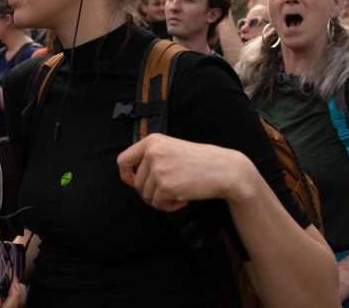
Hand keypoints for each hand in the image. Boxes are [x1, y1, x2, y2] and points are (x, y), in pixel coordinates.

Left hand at [116, 133, 256, 211]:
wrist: (225, 170)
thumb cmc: (201, 161)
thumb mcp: (172, 149)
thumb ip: (152, 158)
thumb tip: (131, 178)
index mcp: (152, 141)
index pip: (123, 160)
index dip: (126, 176)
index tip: (134, 182)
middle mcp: (152, 152)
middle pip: (137, 184)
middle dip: (151, 192)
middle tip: (170, 190)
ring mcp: (158, 169)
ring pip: (146, 196)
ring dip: (162, 200)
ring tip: (179, 192)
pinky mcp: (166, 186)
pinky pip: (158, 205)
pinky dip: (170, 206)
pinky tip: (183, 199)